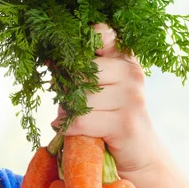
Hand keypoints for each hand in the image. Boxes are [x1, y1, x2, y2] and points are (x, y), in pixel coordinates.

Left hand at [51, 23, 165, 177]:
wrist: (138, 154)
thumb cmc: (109, 117)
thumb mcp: (98, 88)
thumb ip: (80, 71)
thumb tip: (50, 59)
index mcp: (124, 58)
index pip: (101, 33)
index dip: (79, 44)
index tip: (68, 60)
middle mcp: (131, 72)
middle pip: (81, 71)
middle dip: (67, 88)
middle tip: (68, 102)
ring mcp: (131, 97)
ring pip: (79, 98)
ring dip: (67, 112)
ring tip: (72, 117)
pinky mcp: (125, 123)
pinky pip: (82, 120)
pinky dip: (69, 128)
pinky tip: (69, 129)